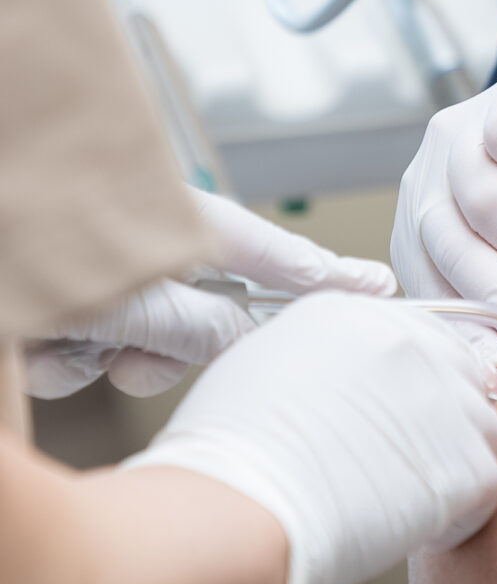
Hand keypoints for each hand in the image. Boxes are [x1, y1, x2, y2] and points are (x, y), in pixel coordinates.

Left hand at [26, 191, 395, 398]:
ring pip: (134, 348)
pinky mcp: (59, 304)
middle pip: (199, 320)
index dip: (326, 277)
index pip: (274, 256)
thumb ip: (197, 324)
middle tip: (132, 355)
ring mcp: (103, 277)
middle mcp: (147, 247)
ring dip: (96, 359)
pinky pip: (82, 356)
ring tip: (59, 338)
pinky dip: (58, 360)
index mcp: (178, 224)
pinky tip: (31, 342)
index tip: (376, 287)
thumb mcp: (132, 296)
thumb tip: (237, 337)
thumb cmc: (37, 242)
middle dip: (159, 352)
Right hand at [122, 292, 496, 583]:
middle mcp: (409, 343)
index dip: (413, 386)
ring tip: (397, 500)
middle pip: (459, 375)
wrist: (235, 511)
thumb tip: (341, 384)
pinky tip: (408, 529)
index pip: (418, 336)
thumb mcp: (260, 369)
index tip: (400, 420)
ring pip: (480, 430)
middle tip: (401, 465)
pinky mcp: (467, 463)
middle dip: (441, 420)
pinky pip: (486, 488)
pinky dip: (456, 517)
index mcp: (353, 315)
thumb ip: (319, 360)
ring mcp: (444, 400)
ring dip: (451, 466)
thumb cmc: (226, 460)